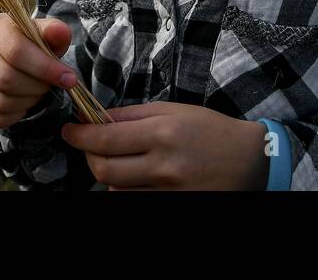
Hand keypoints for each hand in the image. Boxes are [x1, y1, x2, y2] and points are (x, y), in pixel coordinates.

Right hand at [0, 14, 78, 127]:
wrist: (18, 61)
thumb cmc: (35, 46)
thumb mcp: (49, 36)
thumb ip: (56, 32)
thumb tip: (60, 32)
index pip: (16, 51)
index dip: (45, 68)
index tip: (69, 78)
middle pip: (5, 78)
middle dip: (36, 87)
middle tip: (48, 85)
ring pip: (0, 100)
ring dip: (28, 102)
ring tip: (36, 92)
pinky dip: (16, 115)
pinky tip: (23, 103)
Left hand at [61, 102, 271, 189]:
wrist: (248, 160)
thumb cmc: (209, 130)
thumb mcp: (173, 110)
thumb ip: (132, 115)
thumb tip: (96, 118)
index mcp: (163, 133)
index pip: (105, 138)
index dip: (80, 135)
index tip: (69, 130)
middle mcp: (164, 166)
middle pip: (103, 169)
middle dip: (88, 156)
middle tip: (88, 144)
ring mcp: (168, 192)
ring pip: (115, 189)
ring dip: (108, 174)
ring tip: (119, 159)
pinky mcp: (171, 206)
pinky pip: (133, 202)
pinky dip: (126, 189)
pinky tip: (134, 176)